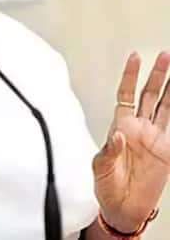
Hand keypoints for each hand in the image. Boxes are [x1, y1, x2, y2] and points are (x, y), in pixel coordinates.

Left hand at [93, 52, 169, 231]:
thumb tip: (118, 135)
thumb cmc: (105, 185)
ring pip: (165, 106)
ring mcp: (154, 138)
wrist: (122, 207)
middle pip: (149, 94)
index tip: (134, 57)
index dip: (130, 75)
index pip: (126, 94)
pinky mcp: (167, 151)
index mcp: (119, 125)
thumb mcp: (100, 167)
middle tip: (165, 56)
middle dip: (157, 74)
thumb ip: (109, 151)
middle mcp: (138, 127)